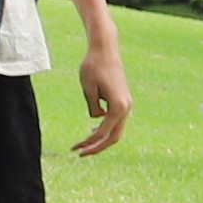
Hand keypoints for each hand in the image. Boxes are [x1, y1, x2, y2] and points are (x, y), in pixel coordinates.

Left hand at [73, 42, 131, 157]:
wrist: (105, 49)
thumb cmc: (94, 66)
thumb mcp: (88, 88)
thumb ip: (92, 107)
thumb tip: (96, 119)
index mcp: (118, 106)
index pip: (103, 133)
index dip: (89, 143)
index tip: (75, 149)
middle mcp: (126, 107)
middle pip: (114, 137)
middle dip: (97, 147)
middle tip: (80, 153)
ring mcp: (126, 104)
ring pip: (116, 130)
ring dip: (101, 138)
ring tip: (84, 144)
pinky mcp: (123, 100)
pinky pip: (116, 120)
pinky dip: (105, 128)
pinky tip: (93, 129)